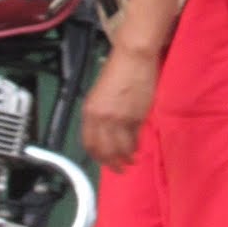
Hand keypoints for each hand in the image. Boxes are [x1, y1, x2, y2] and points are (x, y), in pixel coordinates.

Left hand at [81, 43, 158, 170]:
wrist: (133, 58)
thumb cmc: (117, 71)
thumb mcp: (99, 94)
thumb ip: (100, 114)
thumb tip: (106, 133)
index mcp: (89, 111)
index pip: (89, 143)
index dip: (97, 157)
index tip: (104, 162)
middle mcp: (102, 118)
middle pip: (105, 151)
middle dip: (112, 164)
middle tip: (120, 169)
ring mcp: (120, 119)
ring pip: (121, 148)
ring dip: (127, 158)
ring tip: (131, 160)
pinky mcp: (136, 117)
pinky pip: (135, 138)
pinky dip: (136, 146)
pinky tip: (138, 148)